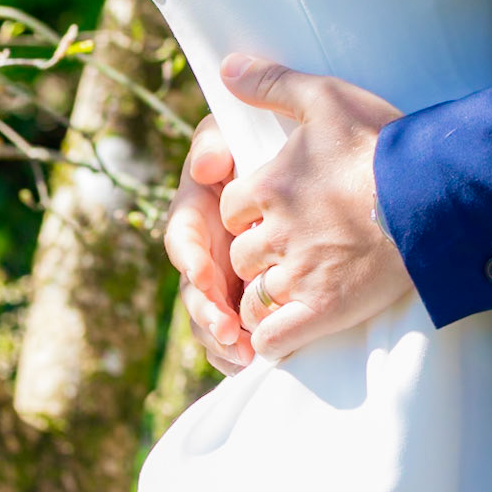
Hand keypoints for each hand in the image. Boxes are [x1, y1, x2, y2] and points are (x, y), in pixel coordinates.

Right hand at [163, 115, 252, 374]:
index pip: (182, 238)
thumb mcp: (236, 130)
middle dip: (206, 312)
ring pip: (212, 314)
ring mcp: (226, 275)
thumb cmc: (266, 140)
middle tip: (228, 330)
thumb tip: (204, 168)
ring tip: (242, 353)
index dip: (190, 259)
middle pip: (195, 288)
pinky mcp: (248, 295)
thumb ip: (215, 142)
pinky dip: (240, 348)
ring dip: (221, 338)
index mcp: (198, 210)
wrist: (308, 161)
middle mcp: (207, 248)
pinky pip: (239, 327)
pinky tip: (254, 361)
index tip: (205, 274)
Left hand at [218, 54, 412, 360]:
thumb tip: (226, 67)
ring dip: (266, 294)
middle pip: (240, 254)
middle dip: (257, 253)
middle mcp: (275, 233)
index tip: (275, 210)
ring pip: (254, 297)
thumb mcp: (327, 97)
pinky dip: (274, 338)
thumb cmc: (383, 141)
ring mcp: (299, 275)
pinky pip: (274, 339)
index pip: (230, 209)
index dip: (250, 211)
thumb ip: (273, 82)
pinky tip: (291, 326)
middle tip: (290, 248)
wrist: (434, 190)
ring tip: (294, 285)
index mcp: (270, 186)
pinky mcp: (324, 310)